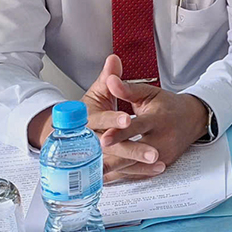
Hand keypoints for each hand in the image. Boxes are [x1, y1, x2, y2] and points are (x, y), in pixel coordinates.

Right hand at [26, 55, 165, 179]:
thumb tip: (113, 59)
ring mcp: (97, 157)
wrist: (73, 133)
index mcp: (87, 120)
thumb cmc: (92, 110)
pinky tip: (157, 169)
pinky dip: (140, 172)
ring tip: (158, 161)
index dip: (112, 120)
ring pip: (117, 163)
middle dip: (131, 150)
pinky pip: (123, 173)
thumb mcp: (99, 91)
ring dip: (138, 164)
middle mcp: (90, 141)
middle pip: (110, 148)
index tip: (126, 120)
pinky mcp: (106, 167)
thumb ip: (108, 77)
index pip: (99, 120)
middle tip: (152, 152)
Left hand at [96, 76, 209, 182]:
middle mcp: (162, 138)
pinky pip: (138, 174)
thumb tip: (110, 80)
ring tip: (93, 173)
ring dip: (114, 170)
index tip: (104, 139)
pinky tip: (103, 177)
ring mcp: (163, 154)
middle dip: (114, 157)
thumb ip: (128, 89)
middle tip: (94, 162)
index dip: (120, 133)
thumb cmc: (168, 105)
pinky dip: (120, 175)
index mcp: (158, 118)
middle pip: (135, 151)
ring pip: (135, 166)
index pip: (137, 127)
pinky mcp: (161, 164)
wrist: (193, 119)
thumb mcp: (149, 93)